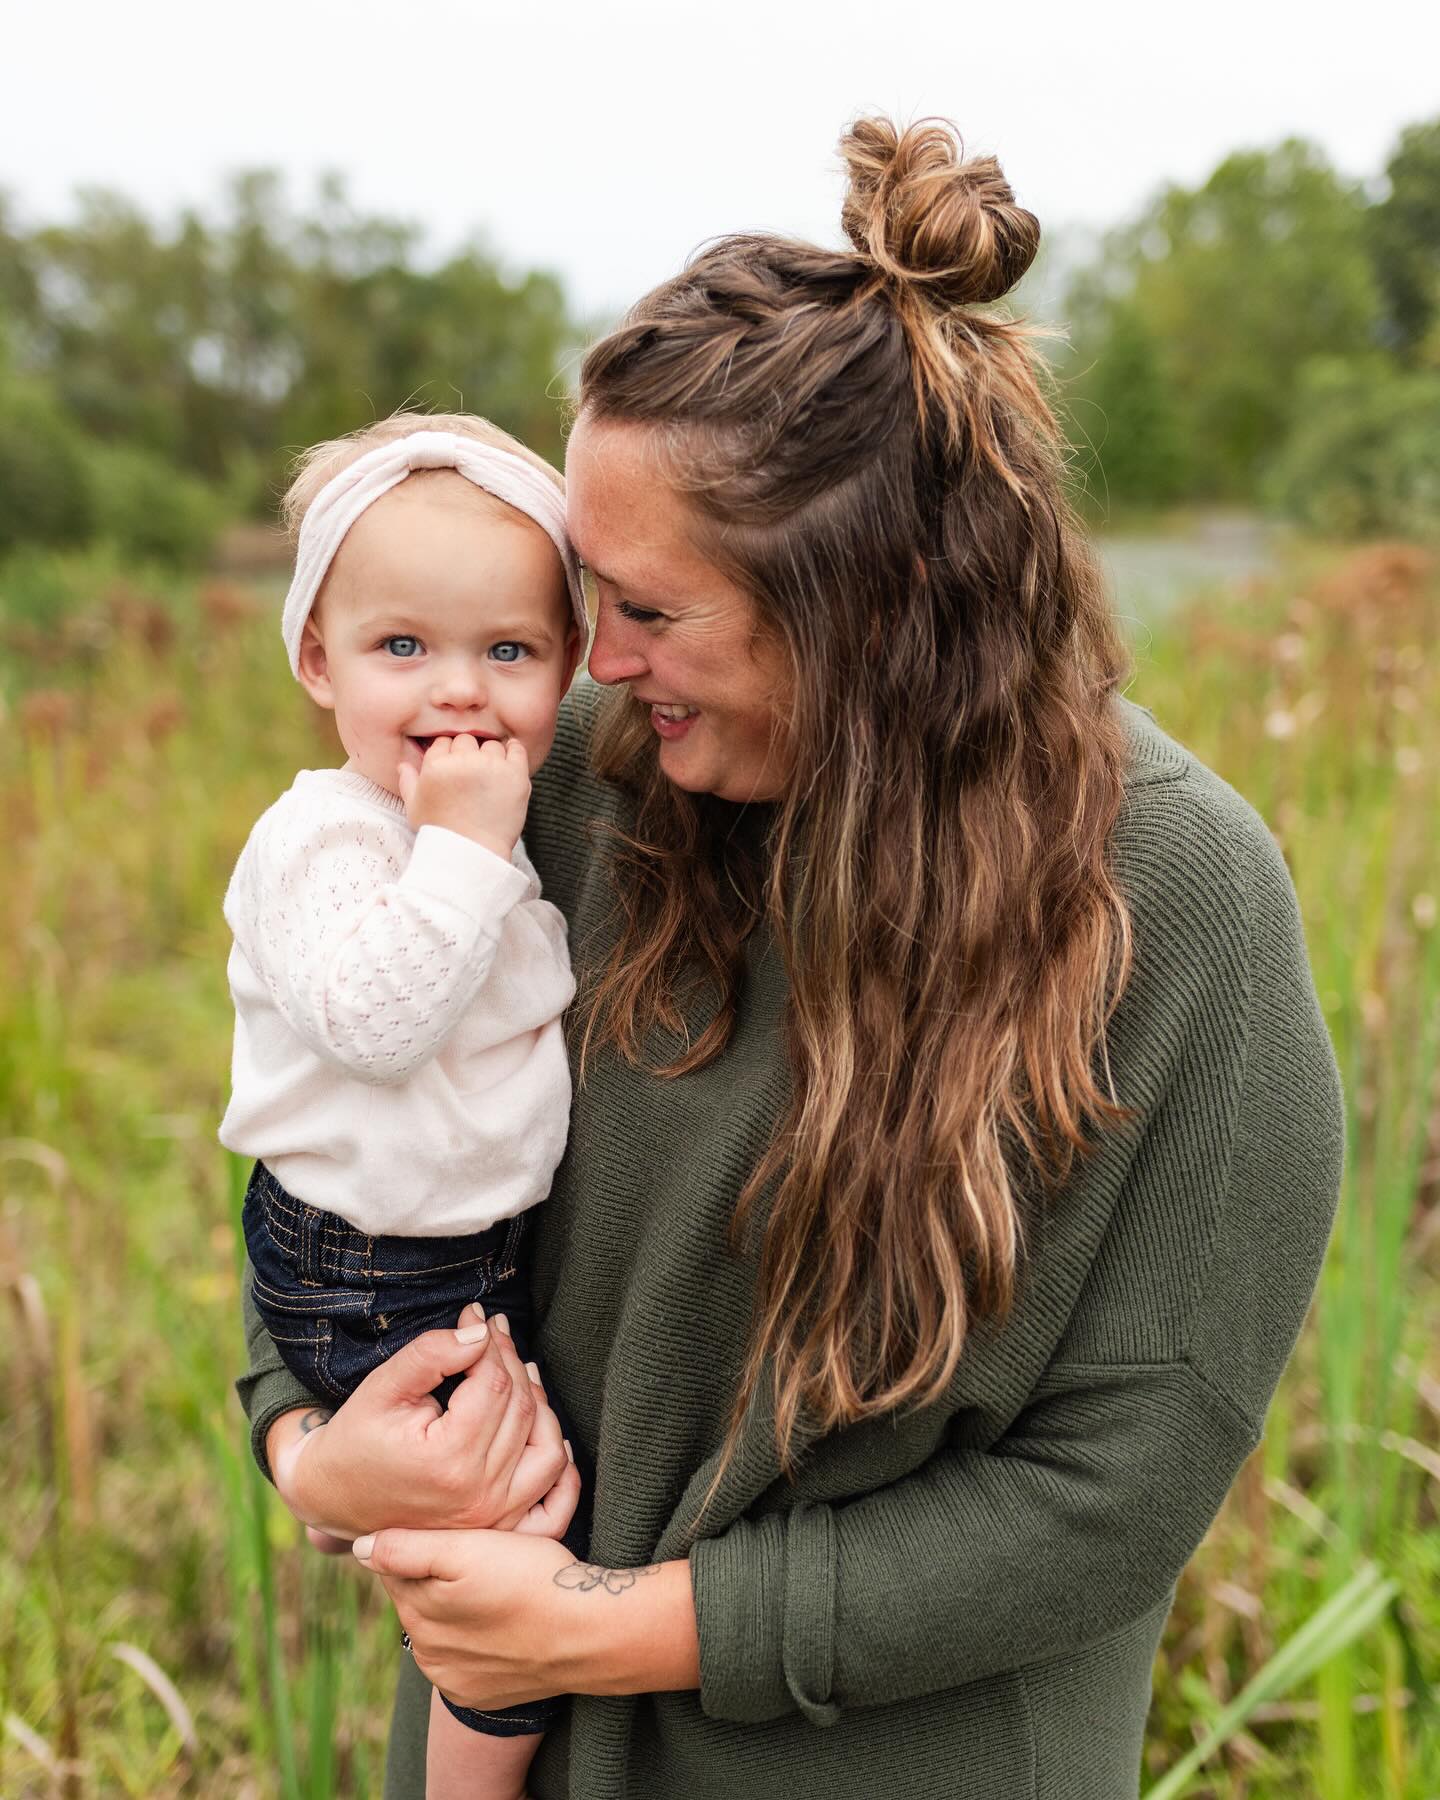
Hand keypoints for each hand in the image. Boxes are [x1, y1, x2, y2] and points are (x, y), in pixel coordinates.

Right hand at [266, 1309, 578, 1540]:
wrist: (333, 1498)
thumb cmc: (355, 1438)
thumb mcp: (382, 1387)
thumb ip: (431, 1354)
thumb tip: (481, 1331)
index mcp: (449, 1458)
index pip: (495, 1382)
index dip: (491, 1342)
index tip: (477, 1315)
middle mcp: (479, 1493)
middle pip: (521, 1408)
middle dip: (511, 1360)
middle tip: (493, 1333)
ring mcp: (493, 1517)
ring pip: (546, 1447)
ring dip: (539, 1402)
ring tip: (517, 1371)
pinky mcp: (497, 1527)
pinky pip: (552, 1498)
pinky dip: (557, 1459)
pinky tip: (544, 1427)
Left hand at [352, 1530, 700, 1708]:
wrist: (590, 1632)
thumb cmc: (532, 1578)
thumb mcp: (468, 1549)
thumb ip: (408, 1548)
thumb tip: (359, 1547)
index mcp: (417, 1614)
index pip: (399, 1564)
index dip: (422, 1537)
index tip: (453, 1522)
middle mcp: (427, 1654)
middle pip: (419, 1596)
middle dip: (439, 1570)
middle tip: (481, 1547)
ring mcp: (455, 1679)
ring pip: (443, 1625)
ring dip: (458, 1603)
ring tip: (496, 1578)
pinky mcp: (482, 1693)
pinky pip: (467, 1655)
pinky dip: (478, 1634)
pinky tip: (503, 1614)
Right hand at [397, 735, 529, 860]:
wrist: (472, 853)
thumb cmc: (441, 833)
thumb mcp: (415, 808)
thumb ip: (408, 782)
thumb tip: (403, 765)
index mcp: (437, 765)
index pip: (444, 742)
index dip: (448, 754)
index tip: (453, 768)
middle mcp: (464, 761)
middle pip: (467, 740)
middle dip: (468, 753)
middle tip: (472, 774)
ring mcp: (491, 766)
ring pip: (491, 745)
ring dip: (490, 756)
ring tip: (489, 777)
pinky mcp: (515, 775)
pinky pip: (516, 750)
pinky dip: (514, 751)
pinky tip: (509, 760)